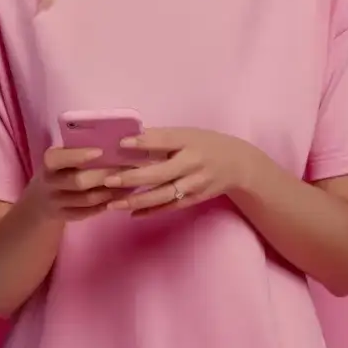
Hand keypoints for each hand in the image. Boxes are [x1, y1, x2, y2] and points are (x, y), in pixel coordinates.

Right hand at [21, 146, 123, 222]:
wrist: (39, 201)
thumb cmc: (58, 170)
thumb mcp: (60, 158)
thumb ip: (78, 151)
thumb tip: (112, 141)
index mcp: (49, 163)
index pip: (59, 158)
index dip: (79, 156)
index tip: (100, 151)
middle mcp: (49, 183)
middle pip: (78, 181)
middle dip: (104, 175)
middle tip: (127, 169)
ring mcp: (56, 202)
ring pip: (87, 199)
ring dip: (110, 192)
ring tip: (130, 183)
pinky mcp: (65, 216)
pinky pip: (88, 212)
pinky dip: (105, 204)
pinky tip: (121, 198)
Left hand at [101, 128, 275, 216]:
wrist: (238, 164)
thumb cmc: (205, 144)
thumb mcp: (187, 134)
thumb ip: (161, 138)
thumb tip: (128, 139)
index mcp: (189, 141)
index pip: (165, 140)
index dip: (143, 142)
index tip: (121, 143)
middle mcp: (193, 163)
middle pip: (160, 173)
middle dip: (133, 178)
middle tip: (108, 179)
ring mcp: (195, 183)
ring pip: (163, 195)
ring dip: (137, 200)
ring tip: (113, 203)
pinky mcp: (195, 198)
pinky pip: (170, 206)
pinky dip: (151, 211)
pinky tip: (131, 213)